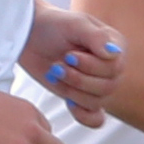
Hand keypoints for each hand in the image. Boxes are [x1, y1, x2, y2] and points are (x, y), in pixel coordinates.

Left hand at [21, 6, 126, 127]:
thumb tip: (114, 54)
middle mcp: (110, 67)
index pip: (115, 68)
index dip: (91, 66)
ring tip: (56, 73)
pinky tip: (69, 103)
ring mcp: (96, 84)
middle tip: (58, 65)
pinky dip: (83, 116)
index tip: (69, 55)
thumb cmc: (53, 24)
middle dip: (78, 79)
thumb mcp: (75, 24)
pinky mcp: (81, 97)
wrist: (28, 34)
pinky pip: (94, 118)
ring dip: (73, 91)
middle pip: (107, 87)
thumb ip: (96, 37)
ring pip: (97, 101)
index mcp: (115, 47)